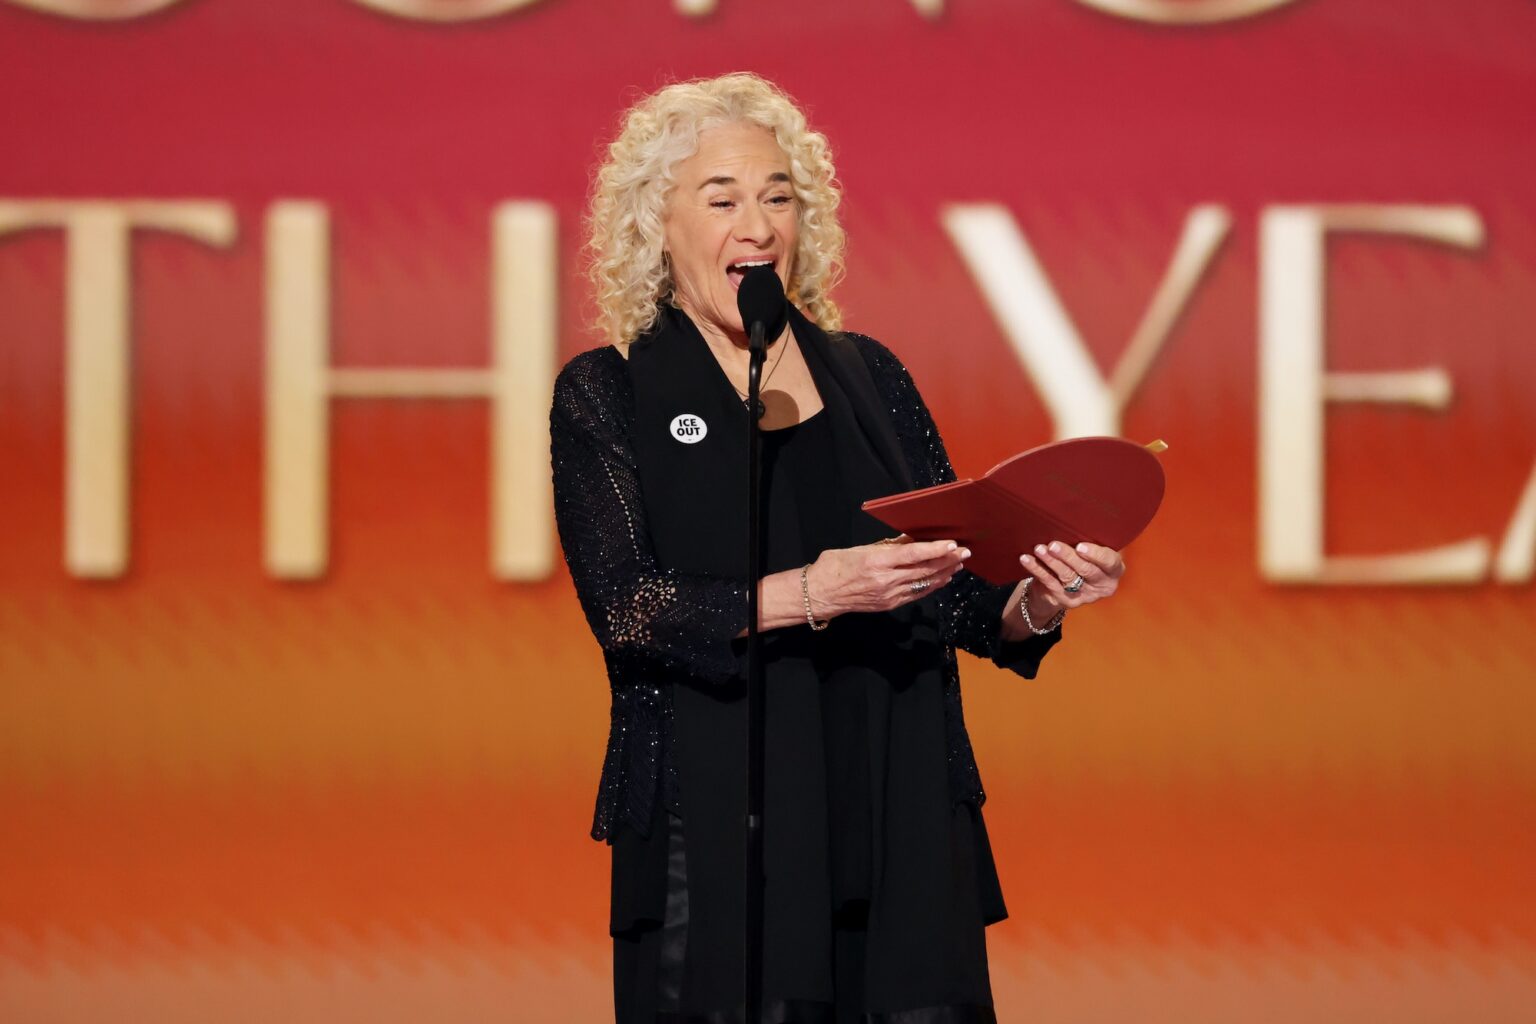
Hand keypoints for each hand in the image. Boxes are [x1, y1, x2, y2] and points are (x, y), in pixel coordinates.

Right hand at [806, 536, 967, 618]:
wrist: (820, 595)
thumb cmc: (834, 566)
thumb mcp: (859, 549)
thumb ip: (886, 546)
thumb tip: (909, 539)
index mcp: (876, 562)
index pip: (914, 555)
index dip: (935, 549)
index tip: (952, 544)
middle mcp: (886, 580)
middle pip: (924, 569)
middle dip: (947, 561)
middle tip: (964, 552)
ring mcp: (889, 595)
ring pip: (924, 583)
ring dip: (944, 573)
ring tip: (958, 564)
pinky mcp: (889, 604)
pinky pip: (916, 594)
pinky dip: (932, 585)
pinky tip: (942, 579)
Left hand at [1019, 541, 1124, 611]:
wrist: (1063, 584)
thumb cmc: (1081, 557)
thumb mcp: (1091, 550)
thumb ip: (1090, 539)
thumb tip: (1075, 517)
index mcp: (1113, 570)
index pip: (1110, 562)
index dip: (1096, 555)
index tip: (1080, 546)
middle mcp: (1102, 585)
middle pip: (1086, 570)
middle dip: (1068, 556)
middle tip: (1053, 545)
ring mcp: (1084, 595)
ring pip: (1067, 576)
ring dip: (1052, 561)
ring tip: (1039, 549)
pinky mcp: (1066, 601)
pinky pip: (1049, 583)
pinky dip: (1037, 569)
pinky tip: (1027, 559)